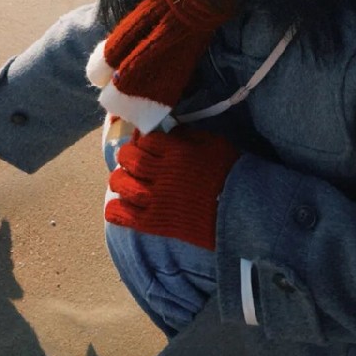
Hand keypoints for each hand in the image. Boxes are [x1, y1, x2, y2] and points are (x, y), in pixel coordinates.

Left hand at [105, 127, 239, 250]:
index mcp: (176, 152)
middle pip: (130, 159)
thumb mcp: (212, 143)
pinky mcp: (155, 223)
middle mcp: (162, 174)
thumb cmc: (228, 173)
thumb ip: (186, 136)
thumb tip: (167, 132)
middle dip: (126, 157)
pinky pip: (123, 216)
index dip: (142, 140)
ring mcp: (157, 199)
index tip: (145, 144)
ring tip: (126, 181)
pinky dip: (115, 210)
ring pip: (122, 185)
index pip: (146, 140)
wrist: (240, 211)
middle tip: (132, 160)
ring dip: (119, 180)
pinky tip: (119, 205)